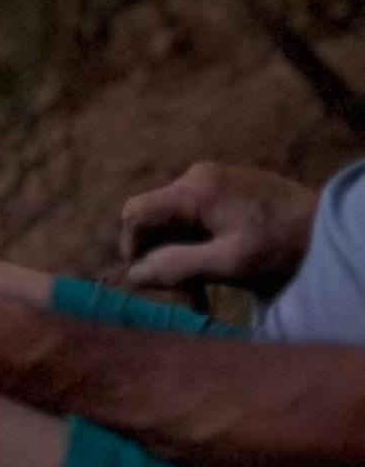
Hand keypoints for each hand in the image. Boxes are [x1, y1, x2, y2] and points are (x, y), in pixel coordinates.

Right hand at [117, 162, 315, 300]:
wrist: (333, 226)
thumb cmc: (284, 246)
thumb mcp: (230, 263)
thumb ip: (178, 266)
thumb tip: (134, 275)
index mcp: (193, 190)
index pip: (135, 213)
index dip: (132, 246)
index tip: (147, 278)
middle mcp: (197, 175)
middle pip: (156, 215)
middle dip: (162, 253)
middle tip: (185, 292)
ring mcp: (214, 176)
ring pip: (176, 216)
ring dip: (182, 249)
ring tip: (206, 283)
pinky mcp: (230, 183)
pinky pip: (197, 210)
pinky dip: (199, 237)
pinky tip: (220, 260)